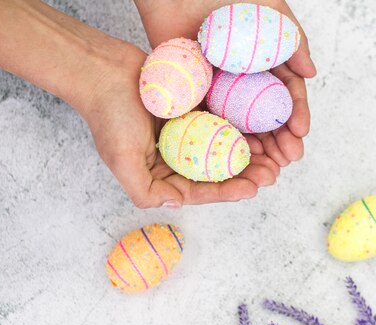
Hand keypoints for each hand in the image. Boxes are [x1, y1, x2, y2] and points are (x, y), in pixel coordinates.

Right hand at [82, 43, 279, 207]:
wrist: (102, 70)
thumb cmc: (108, 115)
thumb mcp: (122, 160)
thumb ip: (146, 190)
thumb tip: (178, 203)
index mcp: (160, 174)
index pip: (199, 190)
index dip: (227, 192)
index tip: (252, 189)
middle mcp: (176, 157)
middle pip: (217, 172)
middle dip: (245, 176)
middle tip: (271, 174)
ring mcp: (186, 133)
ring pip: (223, 149)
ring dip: (248, 155)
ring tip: (273, 156)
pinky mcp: (194, 110)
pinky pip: (221, 122)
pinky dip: (240, 128)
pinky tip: (260, 130)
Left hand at [134, 0, 316, 167]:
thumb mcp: (269, 8)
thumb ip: (293, 39)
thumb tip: (311, 74)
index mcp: (266, 64)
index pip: (285, 96)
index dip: (295, 115)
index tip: (300, 132)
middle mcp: (245, 81)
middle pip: (266, 118)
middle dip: (281, 141)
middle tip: (288, 158)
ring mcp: (220, 89)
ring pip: (242, 126)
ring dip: (257, 148)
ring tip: (267, 166)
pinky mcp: (195, 93)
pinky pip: (211, 121)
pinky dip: (223, 140)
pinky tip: (234, 156)